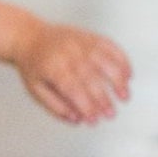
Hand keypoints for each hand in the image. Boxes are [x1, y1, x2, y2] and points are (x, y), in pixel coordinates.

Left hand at [13, 20, 132, 126]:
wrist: (29, 35)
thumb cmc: (33, 67)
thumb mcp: (36, 90)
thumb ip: (56, 106)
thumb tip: (78, 121)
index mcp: (53, 68)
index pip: (73, 90)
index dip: (85, 106)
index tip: (94, 121)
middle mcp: (69, 53)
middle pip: (91, 78)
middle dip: (103, 99)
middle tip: (111, 115)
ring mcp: (81, 42)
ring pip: (106, 61)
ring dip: (118, 80)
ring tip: (125, 97)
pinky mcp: (90, 36)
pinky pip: (111, 46)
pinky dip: (122, 60)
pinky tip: (128, 76)